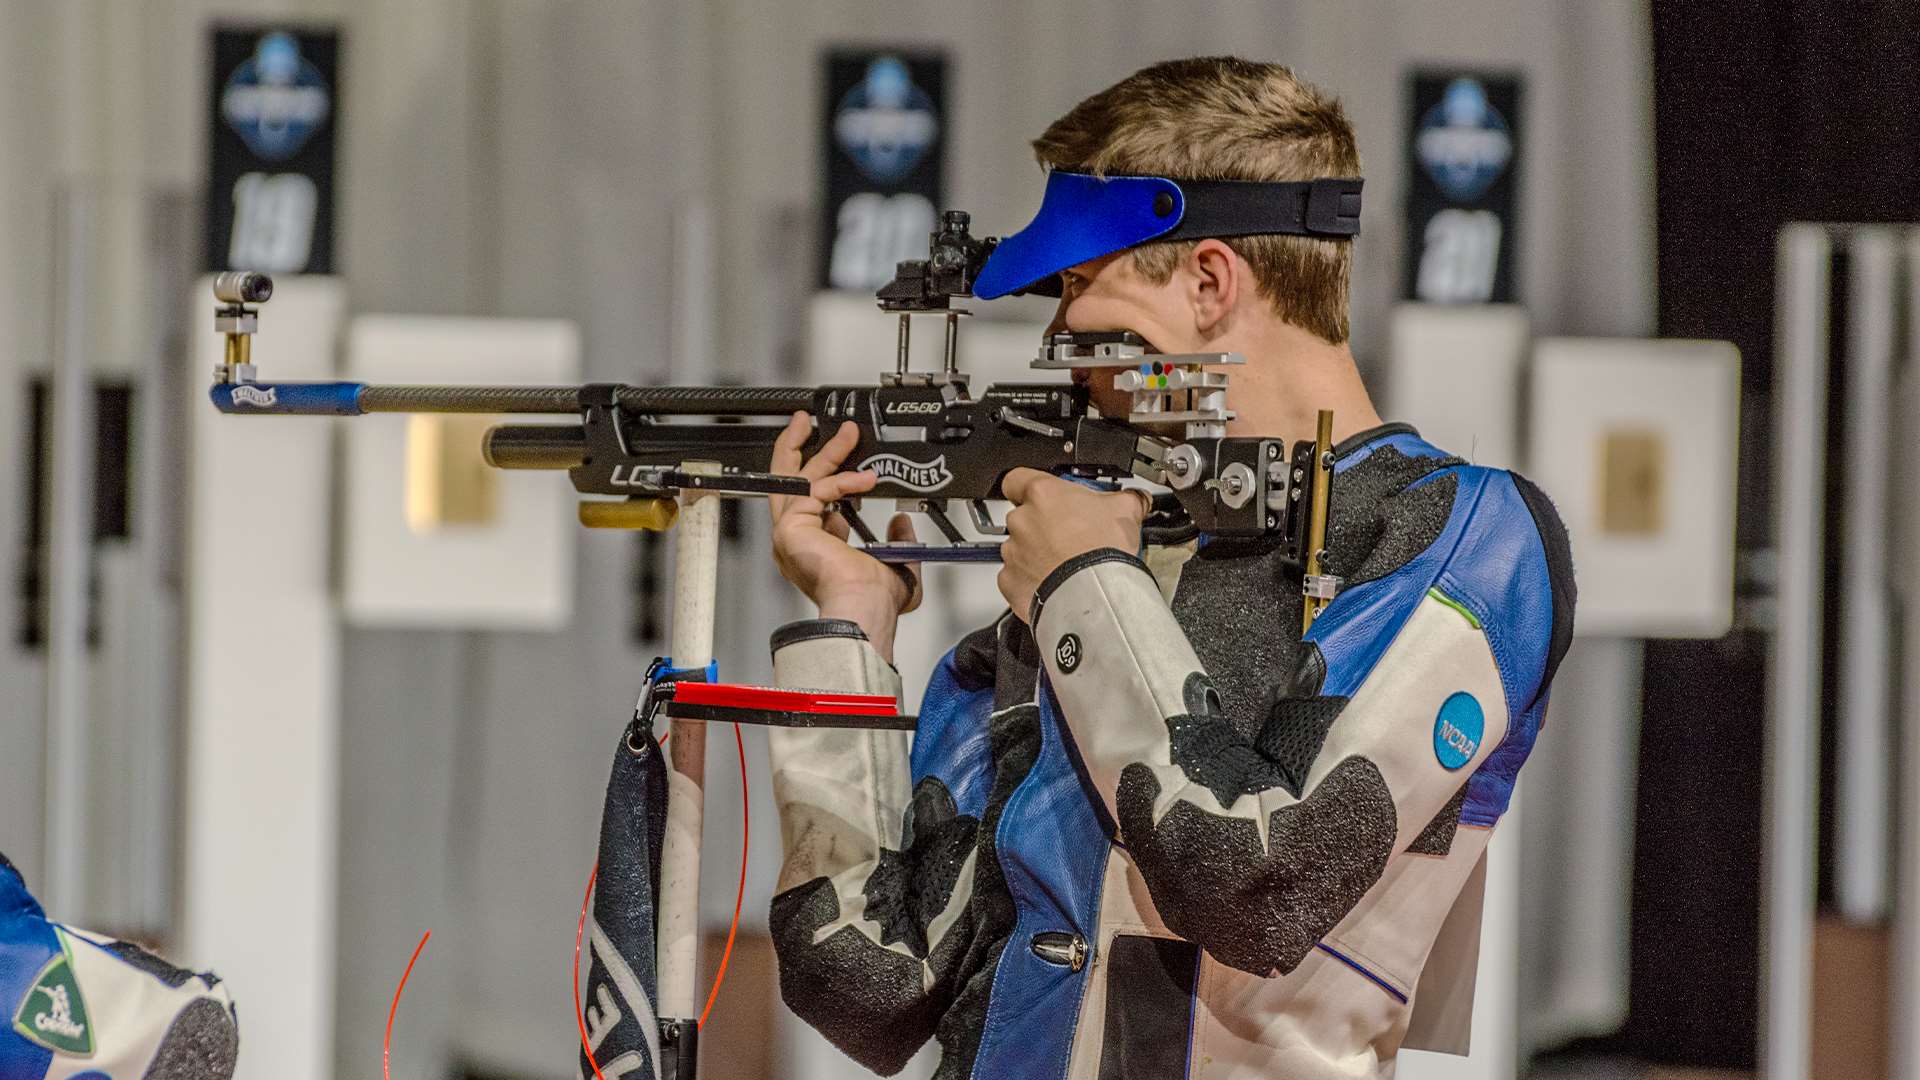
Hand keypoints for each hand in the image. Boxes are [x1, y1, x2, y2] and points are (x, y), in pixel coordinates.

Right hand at [768, 413, 921, 658]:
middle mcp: (795, 541)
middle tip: (812, 424)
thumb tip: (902, 524)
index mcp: (813, 551)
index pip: (813, 507)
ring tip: (846, 432)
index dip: (836, 486)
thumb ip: (899, 543)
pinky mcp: (791, 528)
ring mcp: (789, 534)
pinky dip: (843, 480)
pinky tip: (867, 478)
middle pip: (788, 482)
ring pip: (796, 477)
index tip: (861, 476)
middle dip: (802, 448)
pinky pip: (815, 489)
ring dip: (823, 450)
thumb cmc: (873, 602)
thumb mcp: (897, 566)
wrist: (862, 609)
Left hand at [997, 468, 1148, 622]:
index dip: (1027, 488)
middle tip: (1068, 536)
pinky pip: (1016, 576)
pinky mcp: (1010, 580)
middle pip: (1023, 516)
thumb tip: (1136, 498)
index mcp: (1042, 494)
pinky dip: (1030, 579)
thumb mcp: (1125, 511)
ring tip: (1064, 564)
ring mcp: (1013, 552)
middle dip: (1041, 525)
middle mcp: (1021, 520)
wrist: (1094, 595)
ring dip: (1036, 553)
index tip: (1045, 498)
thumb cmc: (1103, 550)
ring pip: (1019, 548)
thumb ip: (1127, 498)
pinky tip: (1053, 582)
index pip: (1016, 480)